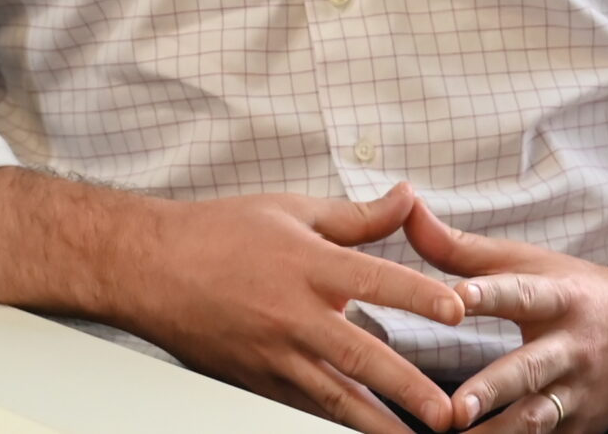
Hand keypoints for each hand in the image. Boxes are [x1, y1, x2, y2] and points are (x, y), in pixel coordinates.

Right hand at [111, 181, 466, 433]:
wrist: (149, 269)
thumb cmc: (220, 232)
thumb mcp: (291, 210)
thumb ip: (357, 215)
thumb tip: (409, 197)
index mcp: (306, 264)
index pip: (376, 281)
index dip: (419, 296)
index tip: (458, 310)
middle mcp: (293, 314)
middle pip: (361, 355)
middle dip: (407, 387)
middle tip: (446, 413)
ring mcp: (273, 355)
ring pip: (334, 397)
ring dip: (376, 422)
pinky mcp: (256, 381)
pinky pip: (303, 406)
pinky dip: (332, 422)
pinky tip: (361, 432)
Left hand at [404, 200, 607, 433]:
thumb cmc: (572, 290)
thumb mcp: (526, 262)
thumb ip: (460, 247)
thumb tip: (406, 207)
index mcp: (558, 298)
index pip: (523, 293)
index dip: (491, 294)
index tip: (457, 299)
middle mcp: (572, 347)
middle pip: (531, 369)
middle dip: (494, 389)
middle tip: (455, 408)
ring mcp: (578, 393)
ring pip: (538, 419)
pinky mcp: (580, 427)